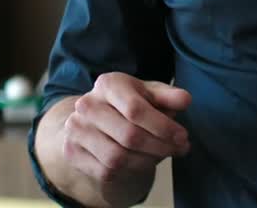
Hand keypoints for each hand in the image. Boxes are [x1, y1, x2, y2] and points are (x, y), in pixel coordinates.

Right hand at [59, 72, 192, 186]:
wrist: (93, 120)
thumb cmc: (129, 104)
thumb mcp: (149, 94)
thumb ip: (168, 97)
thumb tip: (185, 100)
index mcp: (107, 84)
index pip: (136, 109)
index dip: (163, 126)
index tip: (183, 136)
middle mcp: (86, 105)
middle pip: (129, 136)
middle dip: (161, 146)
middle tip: (180, 149)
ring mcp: (76, 130)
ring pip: (118, 157)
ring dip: (148, 161)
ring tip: (163, 155)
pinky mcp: (72, 152)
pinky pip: (107, 171)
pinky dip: (130, 170)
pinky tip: (143, 162)